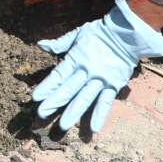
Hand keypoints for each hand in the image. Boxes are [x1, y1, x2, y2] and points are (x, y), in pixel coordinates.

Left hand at [31, 0, 162, 132]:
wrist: (126, 34)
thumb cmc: (100, 32)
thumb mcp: (78, 34)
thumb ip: (59, 43)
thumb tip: (40, 44)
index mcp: (76, 57)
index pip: (59, 74)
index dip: (47, 86)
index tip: (36, 97)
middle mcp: (87, 70)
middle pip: (68, 89)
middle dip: (54, 102)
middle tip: (41, 114)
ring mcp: (101, 79)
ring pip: (85, 98)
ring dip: (73, 112)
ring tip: (63, 126)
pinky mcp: (114, 85)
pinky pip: (106, 102)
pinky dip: (100, 115)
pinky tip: (94, 129)